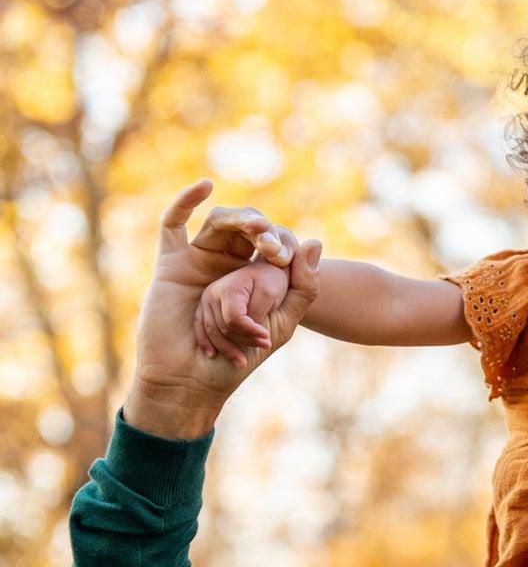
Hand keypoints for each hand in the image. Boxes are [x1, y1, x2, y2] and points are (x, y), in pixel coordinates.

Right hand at [127, 182, 320, 437]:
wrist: (195, 380)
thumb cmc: (239, 358)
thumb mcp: (282, 324)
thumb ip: (304, 288)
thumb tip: (315, 241)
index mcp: (257, 276)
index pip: (274, 242)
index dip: (283, 241)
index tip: (287, 257)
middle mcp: (229, 264)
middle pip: (248, 227)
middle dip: (265, 231)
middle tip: (274, 248)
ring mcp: (200, 260)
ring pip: (221, 223)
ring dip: (242, 222)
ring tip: (259, 231)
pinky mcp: (172, 263)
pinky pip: (172, 223)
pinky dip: (185, 201)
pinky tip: (204, 186)